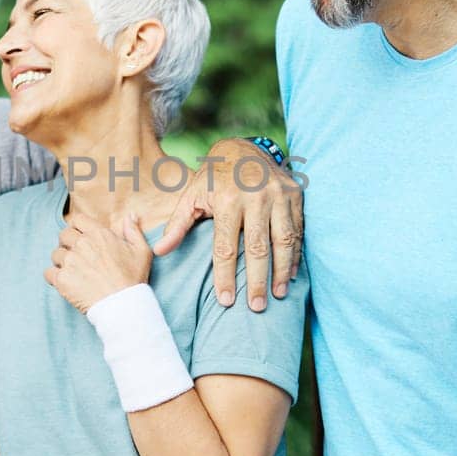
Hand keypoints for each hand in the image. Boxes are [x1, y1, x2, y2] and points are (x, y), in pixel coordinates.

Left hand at [45, 212, 152, 313]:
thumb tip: (129, 216)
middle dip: (68, 244)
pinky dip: (54, 278)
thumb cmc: (132, 279)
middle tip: (76, 257)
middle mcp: (82, 244)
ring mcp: (70, 261)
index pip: (77, 220)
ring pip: (55, 254)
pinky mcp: (62, 279)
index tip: (80, 237)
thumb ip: (133, 230)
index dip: (77, 228)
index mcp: (98, 234)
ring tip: (73, 272)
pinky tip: (65, 283)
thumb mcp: (141, 251)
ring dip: (61, 262)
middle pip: (63, 235)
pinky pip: (49, 273)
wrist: (123, 305)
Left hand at [153, 138, 302, 312]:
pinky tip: (290, 273)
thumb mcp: (191, 196)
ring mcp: (278, 194)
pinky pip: (297, 229)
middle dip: (257, 281)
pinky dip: (294, 253)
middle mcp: (255, 196)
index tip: (226, 301)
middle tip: (257, 307)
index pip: (225, 246)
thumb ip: (177, 225)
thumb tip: (159, 251)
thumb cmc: (212, 178)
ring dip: (281, 270)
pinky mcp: (294, 194)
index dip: (225, 276)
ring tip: (278, 294)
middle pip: (257, 248)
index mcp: (226, 199)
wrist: (242, 148)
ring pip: (283, 240)